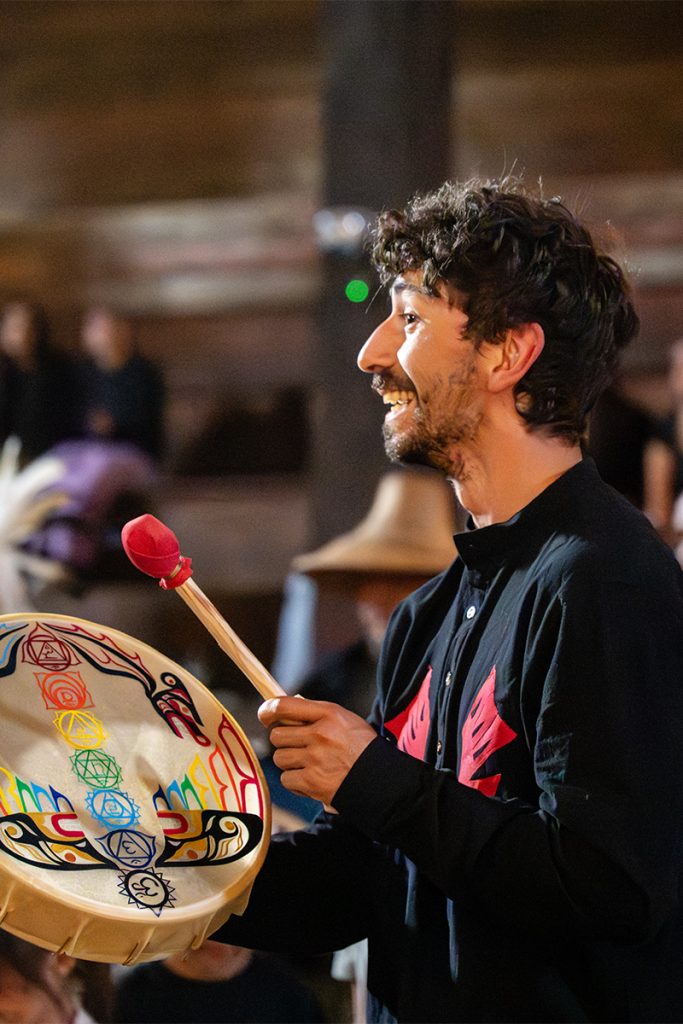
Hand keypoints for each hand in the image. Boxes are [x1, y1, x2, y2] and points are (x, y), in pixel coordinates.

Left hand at [259, 696, 375, 806]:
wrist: (379, 779)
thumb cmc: (362, 748)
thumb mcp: (344, 719)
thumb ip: (316, 715)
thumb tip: (286, 712)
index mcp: (328, 714)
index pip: (284, 706)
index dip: (268, 710)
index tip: (265, 715)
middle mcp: (319, 734)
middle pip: (277, 735)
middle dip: (283, 741)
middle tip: (297, 746)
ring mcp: (314, 759)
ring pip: (279, 758)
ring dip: (289, 762)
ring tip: (308, 764)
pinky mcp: (312, 782)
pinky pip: (286, 779)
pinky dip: (295, 781)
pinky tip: (311, 779)